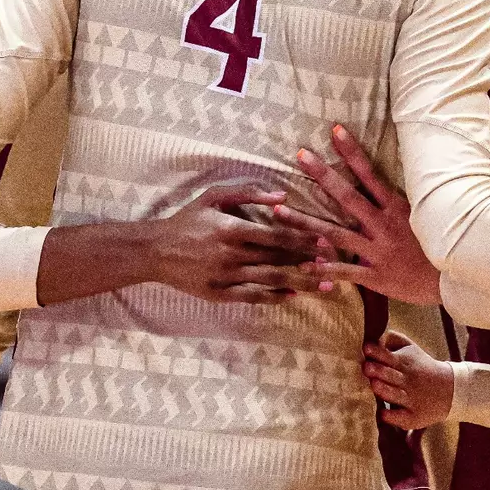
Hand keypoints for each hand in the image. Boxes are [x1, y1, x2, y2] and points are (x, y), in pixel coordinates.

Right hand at [146, 184, 323, 304]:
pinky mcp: (220, 294)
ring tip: (324, 284)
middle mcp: (231, 255)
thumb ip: (247, 192)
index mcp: (231, 228)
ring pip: (270, 280)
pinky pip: (253, 297)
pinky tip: (292, 295)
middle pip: (278, 259)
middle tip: (335, 264)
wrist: (155, 251)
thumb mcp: (213, 197)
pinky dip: (274, 296)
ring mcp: (226, 277)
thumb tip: (282, 196)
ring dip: (300, 282)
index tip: (326, 241)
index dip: (303, 239)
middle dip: (308, 261)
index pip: (276, 235)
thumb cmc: (187, 220)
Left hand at [275, 124, 441, 304]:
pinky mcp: (375, 275)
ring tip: (279, 211)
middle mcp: (383, 225)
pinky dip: (324, 270)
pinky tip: (302, 265)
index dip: (352, 152)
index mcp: (395, 208)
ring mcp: (377, 250)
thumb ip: (402, 201)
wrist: (456, 279)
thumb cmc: (440, 246)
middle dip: (322, 175)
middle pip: (347, 197)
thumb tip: (384, 178)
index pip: (369, 173)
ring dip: (305, 222)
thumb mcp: (425, 216)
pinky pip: (345, 272)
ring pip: (335, 233)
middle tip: (301, 156)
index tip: (335, 131)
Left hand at [363, 331, 453, 429]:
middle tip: (366, 367)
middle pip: (391, 375)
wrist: (450, 390)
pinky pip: (402, 417)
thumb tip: (375, 334)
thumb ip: (393, 339)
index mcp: (404, 363)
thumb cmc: (421, 367)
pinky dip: (393, 416)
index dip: (377, 352)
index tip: (366, 348)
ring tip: (374, 385)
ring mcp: (411, 400)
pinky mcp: (413, 417)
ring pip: (395, 395)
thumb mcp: (411, 348)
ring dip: (385, 390)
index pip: (388, 356)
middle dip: (378, 371)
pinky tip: (383, 415)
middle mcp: (407, 381)